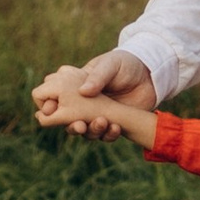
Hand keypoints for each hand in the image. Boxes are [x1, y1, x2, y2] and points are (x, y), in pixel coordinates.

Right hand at [33, 51, 153, 130]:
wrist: (150, 74)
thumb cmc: (125, 63)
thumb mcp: (110, 64)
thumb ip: (97, 76)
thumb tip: (82, 91)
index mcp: (75, 87)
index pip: (52, 100)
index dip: (49, 108)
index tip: (53, 111)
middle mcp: (82, 104)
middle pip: (66, 122)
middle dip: (71, 127)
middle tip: (79, 125)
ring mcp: (97, 115)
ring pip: (85, 132)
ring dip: (91, 131)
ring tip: (102, 122)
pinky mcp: (112, 124)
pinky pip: (105, 135)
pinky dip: (108, 134)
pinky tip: (116, 127)